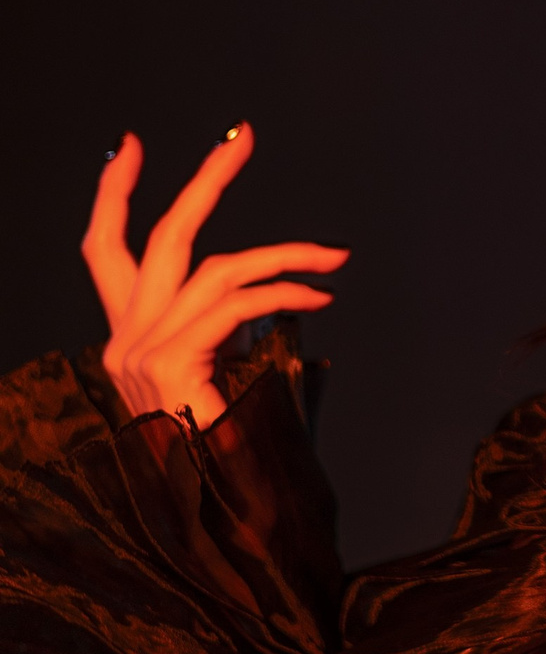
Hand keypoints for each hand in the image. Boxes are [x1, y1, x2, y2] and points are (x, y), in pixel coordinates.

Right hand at [83, 125, 347, 427]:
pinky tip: (320, 299)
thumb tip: (268, 291)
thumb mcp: (220, 378)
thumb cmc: (230, 456)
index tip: (128, 144)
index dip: (113, 195)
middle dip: (205, 181)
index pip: (103, 252)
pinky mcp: (170, 366)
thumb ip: (225, 330)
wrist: (220, 518)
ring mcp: (140, 353)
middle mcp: (123, 341)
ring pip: (217, 270)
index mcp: (127, 339)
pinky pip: (237, 306)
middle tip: (243, 136)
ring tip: (333, 258)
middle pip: (159, 237)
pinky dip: (284, 294)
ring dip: (285, 257)